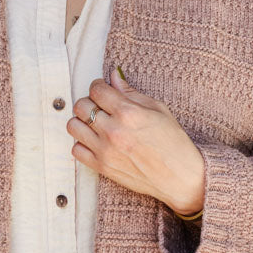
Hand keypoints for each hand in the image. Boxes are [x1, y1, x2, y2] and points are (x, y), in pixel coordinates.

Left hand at [67, 67, 204, 215]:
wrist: (179, 176)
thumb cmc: (173, 142)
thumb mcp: (158, 109)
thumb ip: (131, 92)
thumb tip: (113, 75)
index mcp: (128, 113)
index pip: (96, 90)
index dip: (99, 86)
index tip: (103, 90)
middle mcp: (113, 130)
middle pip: (81, 106)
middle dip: (89, 102)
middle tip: (100, 107)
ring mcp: (105, 150)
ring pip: (73, 126)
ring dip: (81, 121)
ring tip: (95, 124)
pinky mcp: (102, 167)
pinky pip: (76, 150)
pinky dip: (82, 143)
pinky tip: (95, 141)